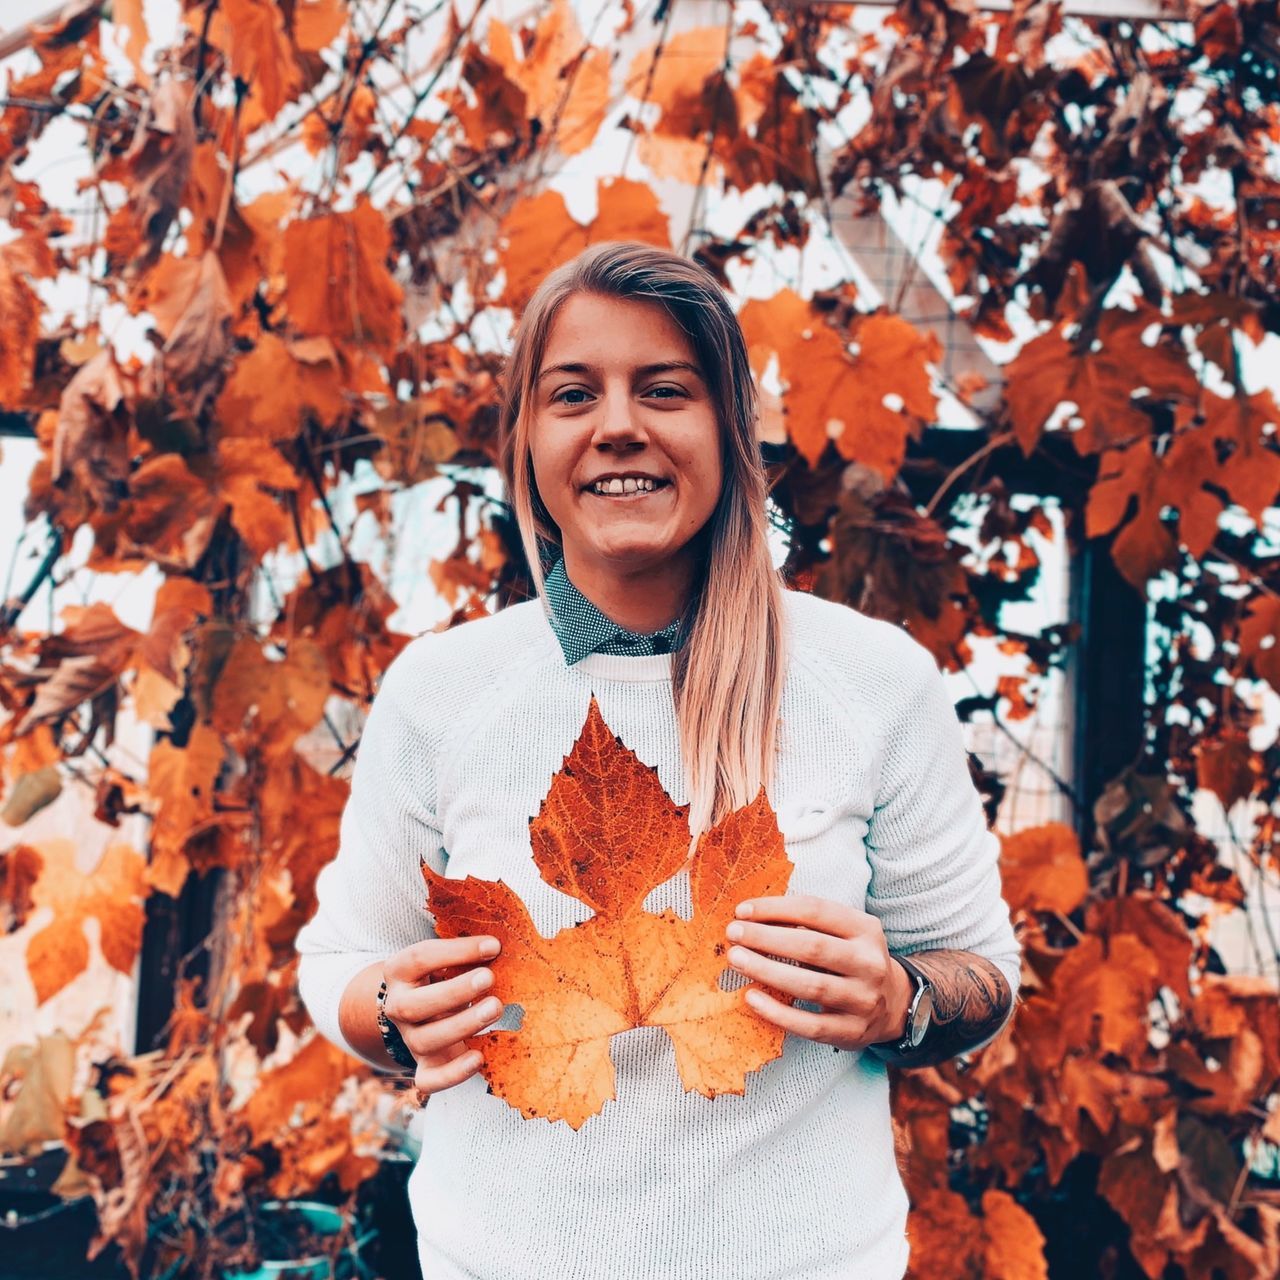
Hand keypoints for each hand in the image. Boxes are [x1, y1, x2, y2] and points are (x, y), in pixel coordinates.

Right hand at [382, 936, 503, 1096]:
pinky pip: (429, 1080)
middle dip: (454, 991)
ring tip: (495, 1007)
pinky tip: (479, 1058)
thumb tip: (500, 945)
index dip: (456, 951)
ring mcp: (410, 1039)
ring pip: (425, 1040)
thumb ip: (468, 952)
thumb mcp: (448, 958)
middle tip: (489, 977)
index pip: (418, 958)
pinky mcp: (425, 1067)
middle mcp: (398, 1006)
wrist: (424, 1010)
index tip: (493, 946)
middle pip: (414, 1005)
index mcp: (399, 971)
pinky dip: (453, 1073)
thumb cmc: (444, 975)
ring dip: (462, 1025)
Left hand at [725, 895, 913, 1051]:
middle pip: (812, 947)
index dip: (776, 908)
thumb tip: (751, 916)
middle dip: (767, 938)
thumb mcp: (844, 932)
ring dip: (767, 971)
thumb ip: (808, 922)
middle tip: (733, 933)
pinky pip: (810, 1025)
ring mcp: (864, 1000)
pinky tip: (751, 998)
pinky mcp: (852, 1032)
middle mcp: (869, 963)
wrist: (894, 1004)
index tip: (742, 910)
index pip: (816, 911)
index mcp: (865, 929)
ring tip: (736, 959)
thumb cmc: (851, 958)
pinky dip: (778, 1013)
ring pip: (810, 985)